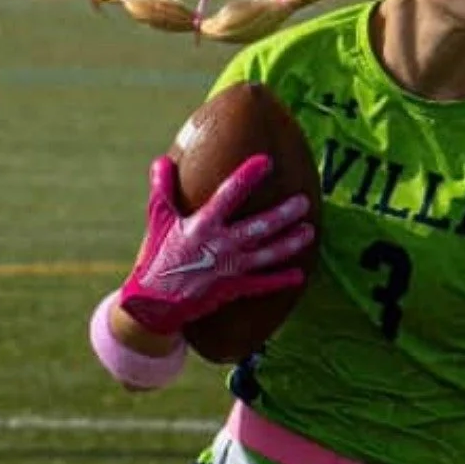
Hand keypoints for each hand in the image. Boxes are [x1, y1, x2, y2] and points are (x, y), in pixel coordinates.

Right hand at [117, 153, 313, 335]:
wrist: (155, 303)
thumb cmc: (157, 256)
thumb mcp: (158, 219)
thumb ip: (162, 188)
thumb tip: (162, 160)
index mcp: (203, 225)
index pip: (229, 195)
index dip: (248, 177)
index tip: (266, 162)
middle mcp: (221, 245)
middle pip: (259, 226)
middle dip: (284, 214)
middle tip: (303, 202)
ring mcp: (230, 268)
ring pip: (268, 254)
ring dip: (290, 243)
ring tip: (309, 231)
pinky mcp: (234, 288)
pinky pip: (262, 284)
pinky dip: (281, 280)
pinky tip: (300, 275)